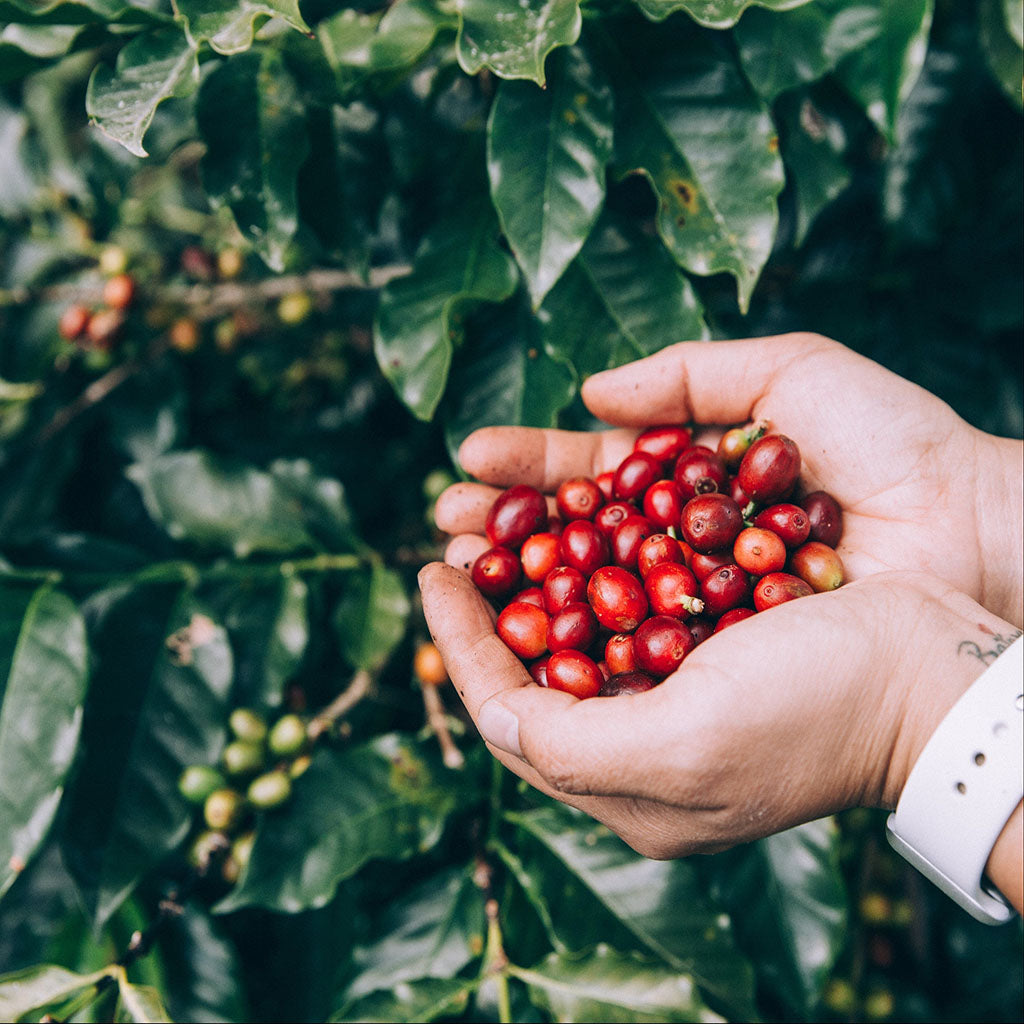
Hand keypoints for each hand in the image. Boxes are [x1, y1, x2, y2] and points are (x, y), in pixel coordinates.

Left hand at [418, 561, 1013, 858]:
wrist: (934, 674)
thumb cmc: (819, 708)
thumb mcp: (687, 741)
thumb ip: (573, 745)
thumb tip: (495, 721)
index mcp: (631, 790)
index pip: (510, 717)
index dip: (459, 645)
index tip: (430, 572)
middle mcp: (646, 753)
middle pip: (534, 679)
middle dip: (488, 608)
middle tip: (454, 540)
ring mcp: (680, 704)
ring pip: (575, 641)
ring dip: (531, 582)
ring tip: (496, 528)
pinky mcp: (713, 661)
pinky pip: (627, 616)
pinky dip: (591, 572)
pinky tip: (576, 529)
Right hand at [438, 333, 1022, 625]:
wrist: (974, 529)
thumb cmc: (893, 446)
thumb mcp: (791, 375)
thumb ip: (687, 375)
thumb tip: (588, 394)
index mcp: (686, 484)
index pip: (587, 477)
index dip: (527, 469)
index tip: (469, 461)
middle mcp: (679, 551)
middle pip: (571, 542)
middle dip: (503, 530)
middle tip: (446, 524)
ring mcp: (696, 612)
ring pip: (587, 603)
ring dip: (518, 589)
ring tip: (457, 570)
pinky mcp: (717, 667)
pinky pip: (633, 657)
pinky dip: (575, 646)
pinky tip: (522, 635)